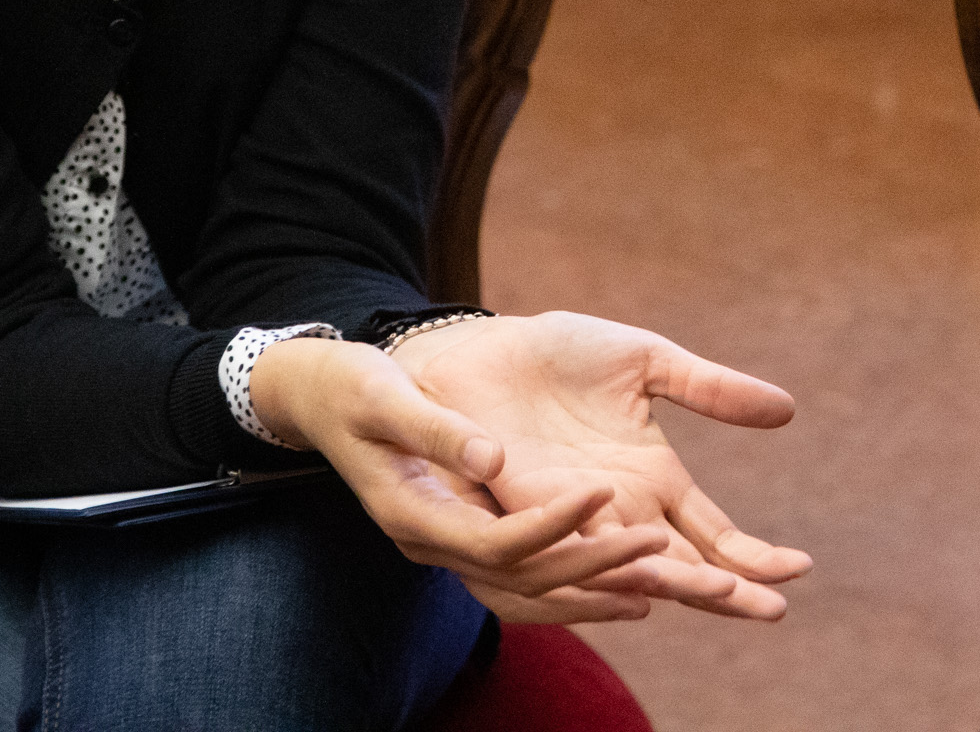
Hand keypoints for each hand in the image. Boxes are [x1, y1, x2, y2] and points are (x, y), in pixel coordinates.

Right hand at [248, 334, 674, 622]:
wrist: (320, 399)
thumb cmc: (351, 388)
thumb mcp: (383, 396)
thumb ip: (436, 429)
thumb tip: (492, 458)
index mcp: (413, 514)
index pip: (495, 542)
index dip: (552, 524)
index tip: (604, 491)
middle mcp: (430, 543)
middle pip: (520, 580)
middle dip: (590, 568)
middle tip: (659, 552)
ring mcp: (445, 545)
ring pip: (524, 592)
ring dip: (588, 591)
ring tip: (658, 585)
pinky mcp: (462, 533)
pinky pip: (520, 576)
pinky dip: (568, 580)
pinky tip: (618, 575)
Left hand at [392, 311, 811, 621]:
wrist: (483, 345)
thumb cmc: (561, 355)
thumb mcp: (648, 361)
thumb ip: (710, 388)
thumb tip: (788, 411)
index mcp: (655, 478)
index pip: (716, 536)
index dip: (755, 557)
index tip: (802, 569)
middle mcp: (620, 511)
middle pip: (683, 567)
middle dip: (727, 590)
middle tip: (773, 610)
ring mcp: (573, 514)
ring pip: (630, 568)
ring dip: (674, 579)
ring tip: (717, 589)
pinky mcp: (525, 504)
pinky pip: (566, 544)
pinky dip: (603, 558)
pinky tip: (641, 562)